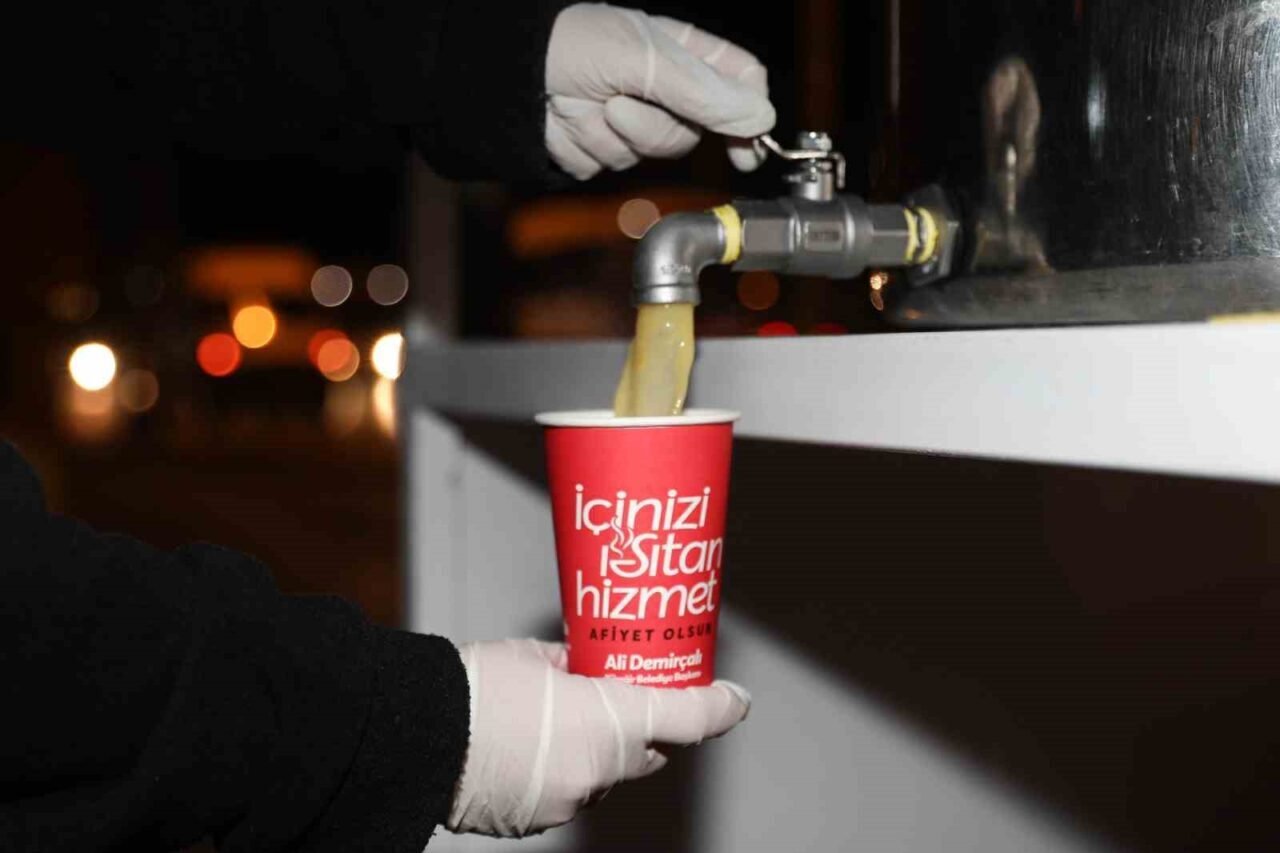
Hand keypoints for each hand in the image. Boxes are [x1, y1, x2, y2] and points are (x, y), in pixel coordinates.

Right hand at [446, 639, 750, 836]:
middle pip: (648, 753)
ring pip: (607, 775)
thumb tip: (591, 662)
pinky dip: (565, 773)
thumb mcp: (536, 656)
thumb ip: (577, 663)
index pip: (687, 719)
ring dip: (599, 752)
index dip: (718, 707)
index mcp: (606, 721)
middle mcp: (598, 770)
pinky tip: (535, 749)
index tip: (733, 699)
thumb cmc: (473, 687)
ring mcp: (569, 801)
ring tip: (567, 720)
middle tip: (641, 699)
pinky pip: (570, 793)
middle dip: (650, 730)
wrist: (417, 735)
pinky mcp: (540, 820)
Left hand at [545, 3, 775, 179]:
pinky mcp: (597, 148)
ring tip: (589, 102)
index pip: (741, 85)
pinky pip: (605, 166)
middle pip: (690, 134)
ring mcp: (629, 122)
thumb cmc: (574, 40)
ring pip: (646, 155)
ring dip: (612, 134)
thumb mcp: (645, 58)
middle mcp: (662, 90)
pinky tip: (568, 118)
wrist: (509, 69)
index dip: (750, 118)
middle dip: (652, 125)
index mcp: (684, 55)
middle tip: (617, 100)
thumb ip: (703, 92)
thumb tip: (760, 118)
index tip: (747, 148)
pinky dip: (584, 145)